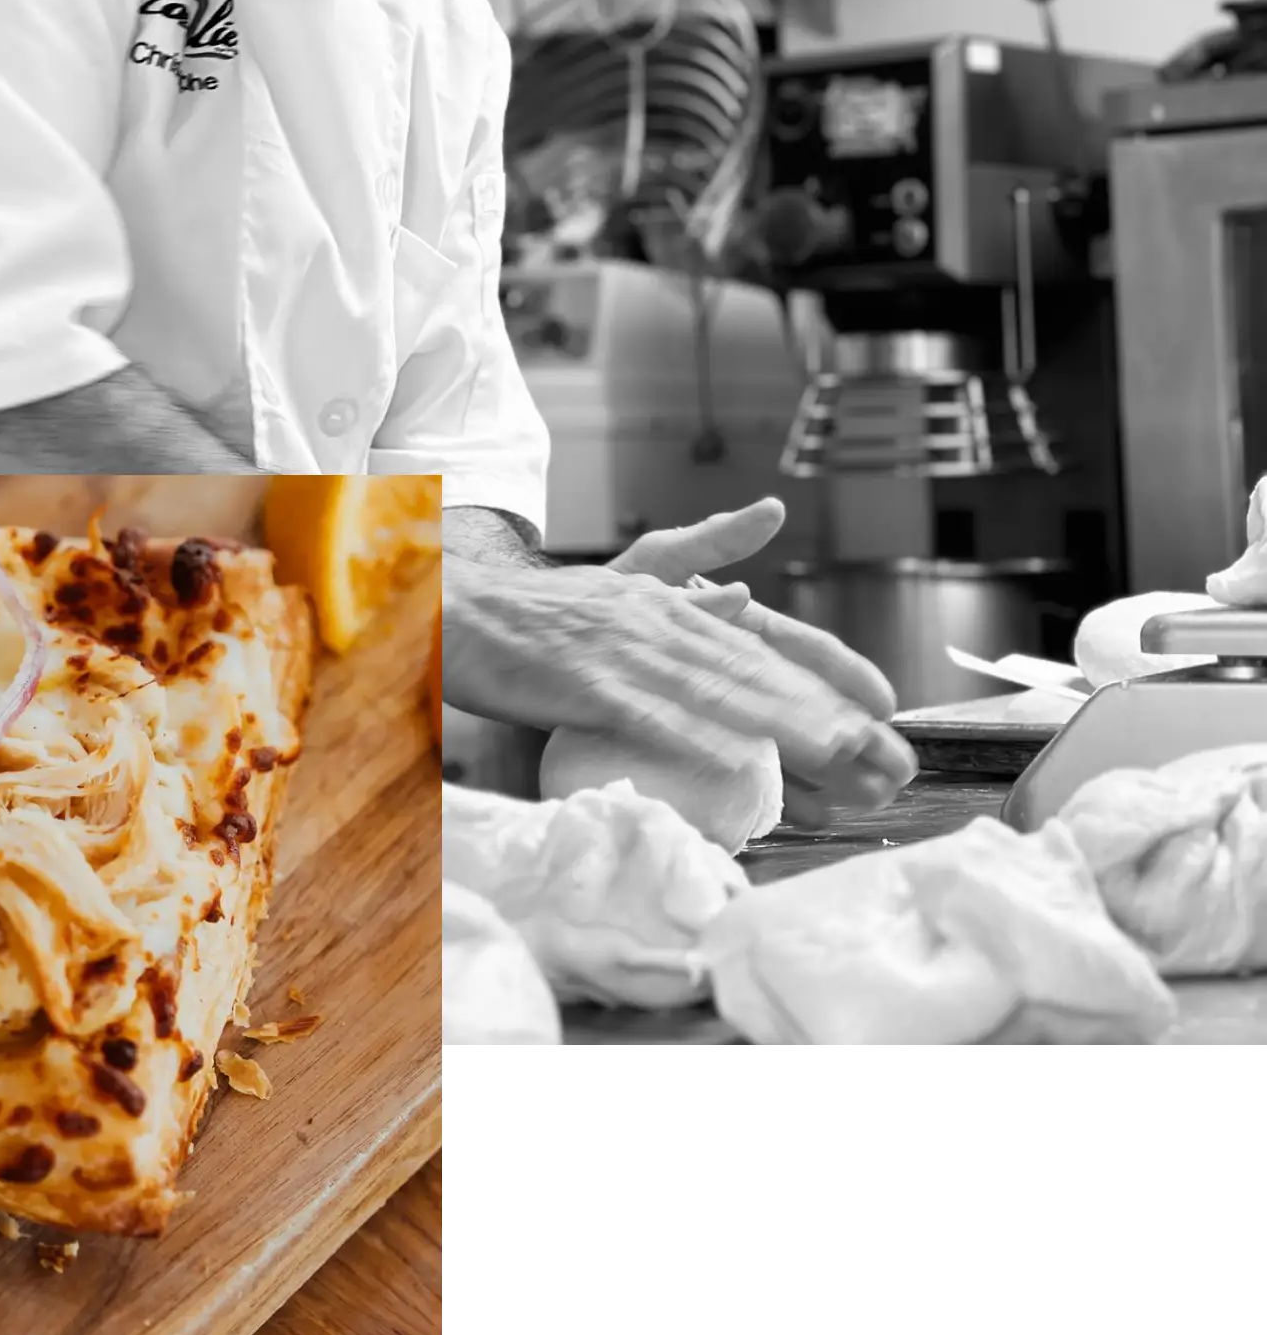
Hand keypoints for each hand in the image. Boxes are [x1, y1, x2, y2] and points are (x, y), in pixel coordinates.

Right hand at [446, 519, 915, 822]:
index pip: (764, 642)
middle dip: (829, 716)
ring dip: (785, 728)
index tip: (887, 705)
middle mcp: (656, 620)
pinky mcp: (580, 680)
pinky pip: (648, 713)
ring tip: (844, 758)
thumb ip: (682, 574)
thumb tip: (743, 590)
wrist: (446, 602)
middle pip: (758, 671)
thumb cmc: (528, 616)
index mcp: (666, 605)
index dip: (829, 672)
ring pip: (719, 692)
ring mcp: (620, 650)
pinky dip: (694, 735)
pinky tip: (738, 760)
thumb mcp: (615, 588)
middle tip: (889, 756)